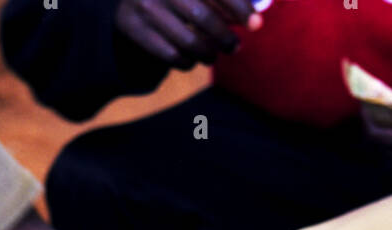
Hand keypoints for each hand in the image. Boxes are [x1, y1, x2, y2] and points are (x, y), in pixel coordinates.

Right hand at [115, 0, 253, 67]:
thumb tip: (258, 9)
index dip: (239, 6)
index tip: (256, 24)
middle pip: (202, 17)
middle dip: (225, 37)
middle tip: (236, 46)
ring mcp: (144, 5)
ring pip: (188, 41)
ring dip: (208, 53)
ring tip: (214, 54)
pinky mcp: (133, 27)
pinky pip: (171, 55)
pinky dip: (188, 62)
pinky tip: (192, 59)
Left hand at [360, 88, 391, 162]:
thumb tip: (387, 108)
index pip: (379, 137)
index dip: (367, 121)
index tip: (364, 106)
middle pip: (379, 146)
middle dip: (371, 127)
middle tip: (368, 109)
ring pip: (387, 151)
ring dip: (380, 134)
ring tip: (379, 115)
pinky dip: (391, 140)